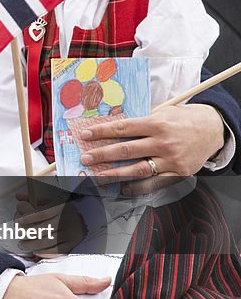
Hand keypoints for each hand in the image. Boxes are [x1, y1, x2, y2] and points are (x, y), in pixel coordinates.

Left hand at [15, 198, 85, 256]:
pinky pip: (56, 251)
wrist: (86, 220)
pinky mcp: (72, 245)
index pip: (42, 214)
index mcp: (60, 208)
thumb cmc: (63, 211)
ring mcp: (69, 234)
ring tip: (22, 245)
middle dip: (27, 233)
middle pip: (43, 229)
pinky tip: (36, 251)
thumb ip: (35, 199)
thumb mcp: (52, 201)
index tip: (18, 220)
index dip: (28, 217)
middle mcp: (66, 221)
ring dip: (32, 245)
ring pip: (48, 242)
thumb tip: (18, 196)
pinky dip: (44, 253)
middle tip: (18, 235)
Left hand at [78, 104, 223, 181]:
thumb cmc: (183, 118)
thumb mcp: (163, 111)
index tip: (85, 136)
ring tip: (97, 176)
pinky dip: (137, 187)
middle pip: (127, 150)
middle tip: (86, 158)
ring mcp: (171, 159)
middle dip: (102, 155)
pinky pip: (154, 183)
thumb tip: (112, 124)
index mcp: (157, 123)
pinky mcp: (179, 172)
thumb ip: (140, 119)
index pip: (123, 128)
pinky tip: (122, 187)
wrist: (213, 129)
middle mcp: (163, 142)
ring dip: (114, 174)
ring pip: (138, 169)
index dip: (102, 132)